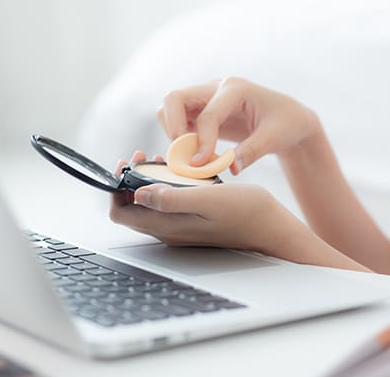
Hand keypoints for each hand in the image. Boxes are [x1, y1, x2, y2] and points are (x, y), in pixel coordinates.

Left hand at [110, 152, 288, 254]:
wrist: (273, 228)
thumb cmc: (247, 213)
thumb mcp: (209, 200)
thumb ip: (172, 200)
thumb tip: (139, 195)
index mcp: (168, 226)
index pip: (121, 213)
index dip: (116, 189)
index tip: (128, 166)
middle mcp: (169, 230)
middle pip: (131, 208)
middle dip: (131, 180)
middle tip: (146, 159)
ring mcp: (180, 227)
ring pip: (149, 204)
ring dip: (148, 181)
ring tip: (162, 161)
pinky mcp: (192, 222)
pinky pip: (167, 204)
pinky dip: (166, 185)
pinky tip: (182, 172)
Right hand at [157, 77, 317, 173]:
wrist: (289, 120)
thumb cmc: (287, 124)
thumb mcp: (275, 137)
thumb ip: (252, 151)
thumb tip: (231, 168)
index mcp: (235, 89)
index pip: (208, 114)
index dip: (201, 141)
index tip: (200, 165)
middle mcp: (216, 88)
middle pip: (174, 98)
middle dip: (172, 127)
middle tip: (182, 155)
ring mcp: (206, 97)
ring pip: (170, 107)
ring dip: (172, 131)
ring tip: (190, 156)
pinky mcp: (201, 111)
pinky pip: (177, 119)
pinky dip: (178, 136)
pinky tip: (194, 155)